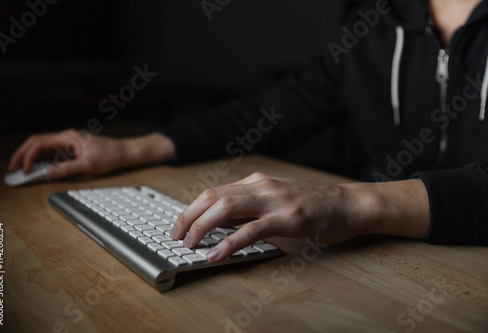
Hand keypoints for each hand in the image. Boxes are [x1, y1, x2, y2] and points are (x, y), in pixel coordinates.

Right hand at [8, 129, 174, 178]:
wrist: (125, 153)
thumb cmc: (111, 155)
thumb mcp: (90, 165)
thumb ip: (69, 169)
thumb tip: (51, 173)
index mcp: (68, 137)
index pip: (40, 142)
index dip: (28, 156)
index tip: (24, 170)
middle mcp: (66, 138)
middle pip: (36, 144)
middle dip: (23, 155)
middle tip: (13, 170)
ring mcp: (68, 145)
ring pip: (43, 149)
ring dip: (31, 159)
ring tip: (21, 172)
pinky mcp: (72, 151)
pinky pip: (52, 155)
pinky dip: (42, 162)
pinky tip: (37, 171)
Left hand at [170, 172, 429, 261]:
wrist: (350, 203)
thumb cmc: (314, 204)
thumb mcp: (277, 199)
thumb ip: (252, 207)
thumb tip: (222, 224)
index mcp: (257, 182)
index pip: (214, 192)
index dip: (192, 209)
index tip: (179, 225)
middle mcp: (261, 186)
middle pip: (213, 197)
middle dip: (188, 217)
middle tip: (176, 236)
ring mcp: (275, 200)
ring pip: (226, 208)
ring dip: (202, 227)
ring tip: (189, 244)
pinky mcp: (289, 217)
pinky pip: (252, 230)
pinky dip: (230, 242)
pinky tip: (216, 253)